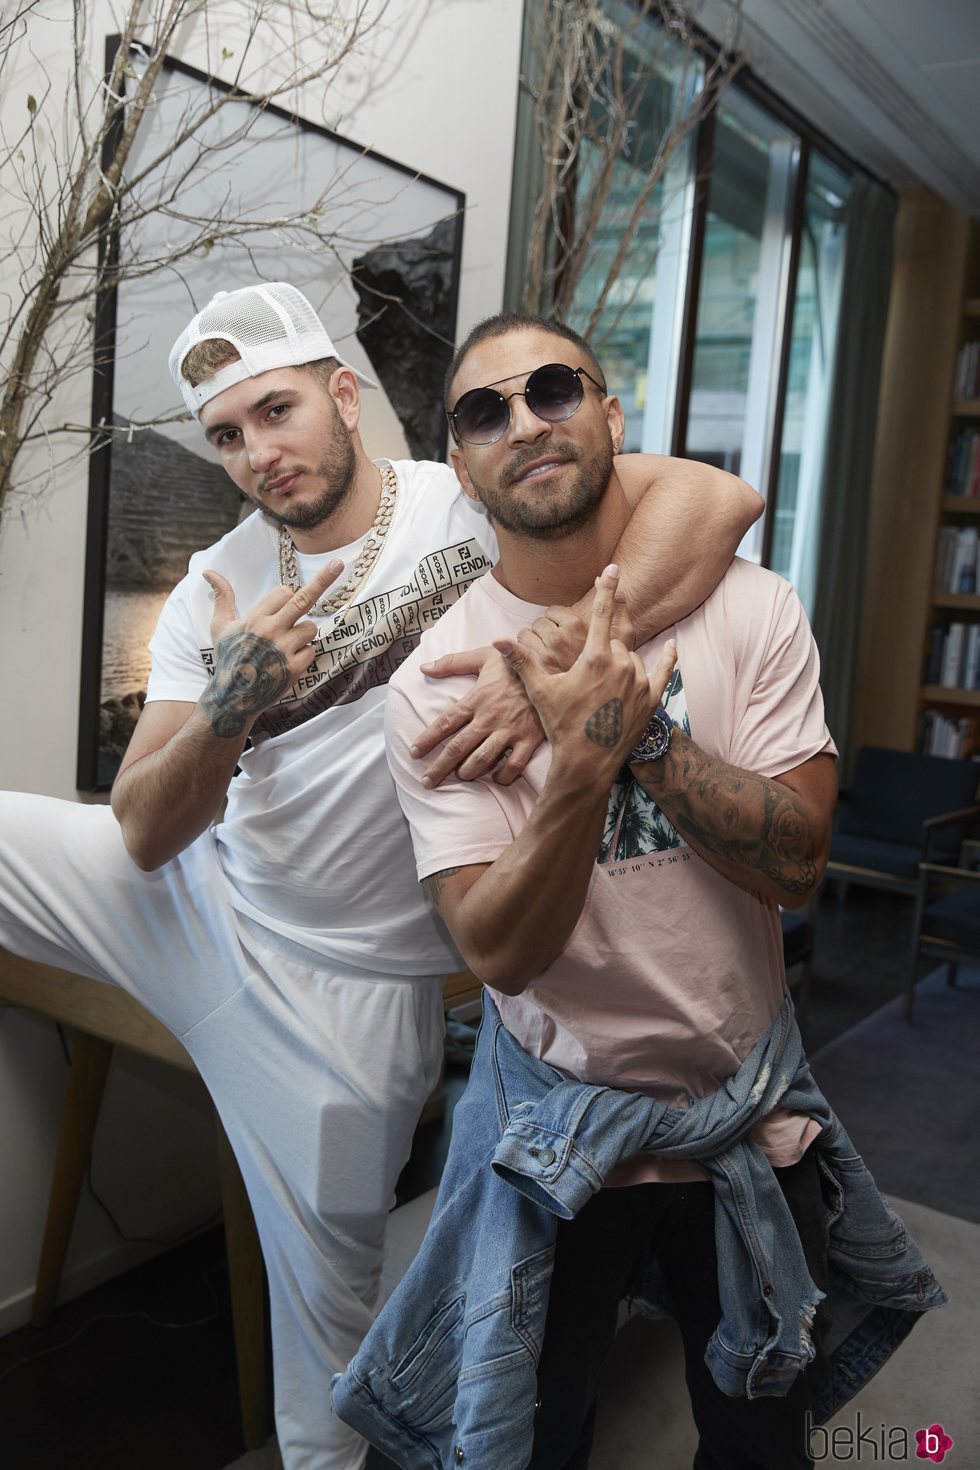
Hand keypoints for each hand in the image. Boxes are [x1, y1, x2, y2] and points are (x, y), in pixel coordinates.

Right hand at [199, 561, 342, 737]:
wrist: (234, 696)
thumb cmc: (228, 657)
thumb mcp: (221, 626)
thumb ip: (222, 596)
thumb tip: (207, 571)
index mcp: (255, 618)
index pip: (284, 592)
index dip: (285, 597)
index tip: (279, 608)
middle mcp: (271, 631)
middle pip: (303, 599)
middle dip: (323, 579)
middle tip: (338, 563)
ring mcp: (284, 649)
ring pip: (310, 628)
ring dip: (303, 633)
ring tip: (284, 645)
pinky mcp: (295, 668)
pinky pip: (312, 650)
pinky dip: (303, 654)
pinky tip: (287, 661)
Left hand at [413, 646, 544, 787]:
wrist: (553, 668)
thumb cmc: (515, 663)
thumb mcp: (483, 656)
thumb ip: (452, 662)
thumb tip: (424, 667)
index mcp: (476, 699)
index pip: (445, 723)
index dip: (427, 740)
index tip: (414, 753)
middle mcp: (489, 718)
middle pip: (457, 748)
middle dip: (439, 768)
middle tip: (426, 781)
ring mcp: (510, 731)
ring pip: (482, 761)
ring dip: (467, 773)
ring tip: (460, 778)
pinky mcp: (529, 740)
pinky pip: (513, 767)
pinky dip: (503, 777)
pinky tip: (496, 779)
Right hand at [494, 565, 675, 790]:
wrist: (586, 763)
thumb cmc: (561, 725)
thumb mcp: (541, 691)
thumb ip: (522, 661)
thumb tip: (497, 640)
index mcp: (593, 658)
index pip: (599, 614)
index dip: (605, 589)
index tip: (612, 568)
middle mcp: (620, 665)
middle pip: (612, 643)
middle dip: (600, 653)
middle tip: (585, 677)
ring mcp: (638, 681)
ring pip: (631, 659)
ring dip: (620, 665)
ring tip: (602, 690)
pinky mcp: (652, 699)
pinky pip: (663, 671)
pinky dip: (667, 658)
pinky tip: (671, 647)